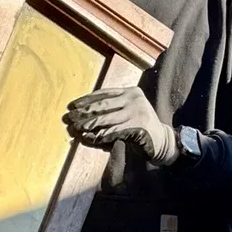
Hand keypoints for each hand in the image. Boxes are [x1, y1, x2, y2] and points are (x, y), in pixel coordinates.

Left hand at [62, 86, 178, 164]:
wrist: (161, 140)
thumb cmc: (140, 128)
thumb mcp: (127, 112)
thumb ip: (112, 108)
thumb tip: (84, 113)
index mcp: (130, 91)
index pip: (104, 93)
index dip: (86, 99)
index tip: (72, 106)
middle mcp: (134, 98)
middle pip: (103, 105)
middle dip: (85, 112)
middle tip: (70, 118)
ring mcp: (137, 111)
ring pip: (107, 118)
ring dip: (89, 125)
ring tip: (76, 128)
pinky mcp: (138, 126)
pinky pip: (114, 131)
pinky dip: (100, 135)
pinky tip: (90, 138)